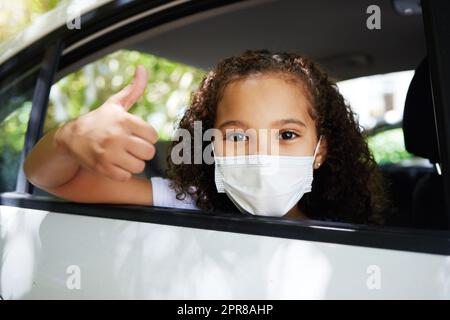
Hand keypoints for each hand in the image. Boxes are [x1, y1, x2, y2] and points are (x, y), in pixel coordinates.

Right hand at [55, 65, 157, 180]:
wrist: (70, 137)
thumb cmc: (99, 120)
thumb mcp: (115, 104)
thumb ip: (133, 89)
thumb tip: (143, 69)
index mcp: (124, 120)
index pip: (153, 135)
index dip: (146, 137)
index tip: (136, 134)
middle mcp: (117, 137)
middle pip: (149, 152)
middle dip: (142, 151)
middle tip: (130, 147)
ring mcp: (109, 154)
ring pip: (139, 166)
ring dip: (133, 163)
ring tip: (122, 155)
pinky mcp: (103, 168)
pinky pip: (126, 176)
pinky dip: (122, 172)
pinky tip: (114, 163)